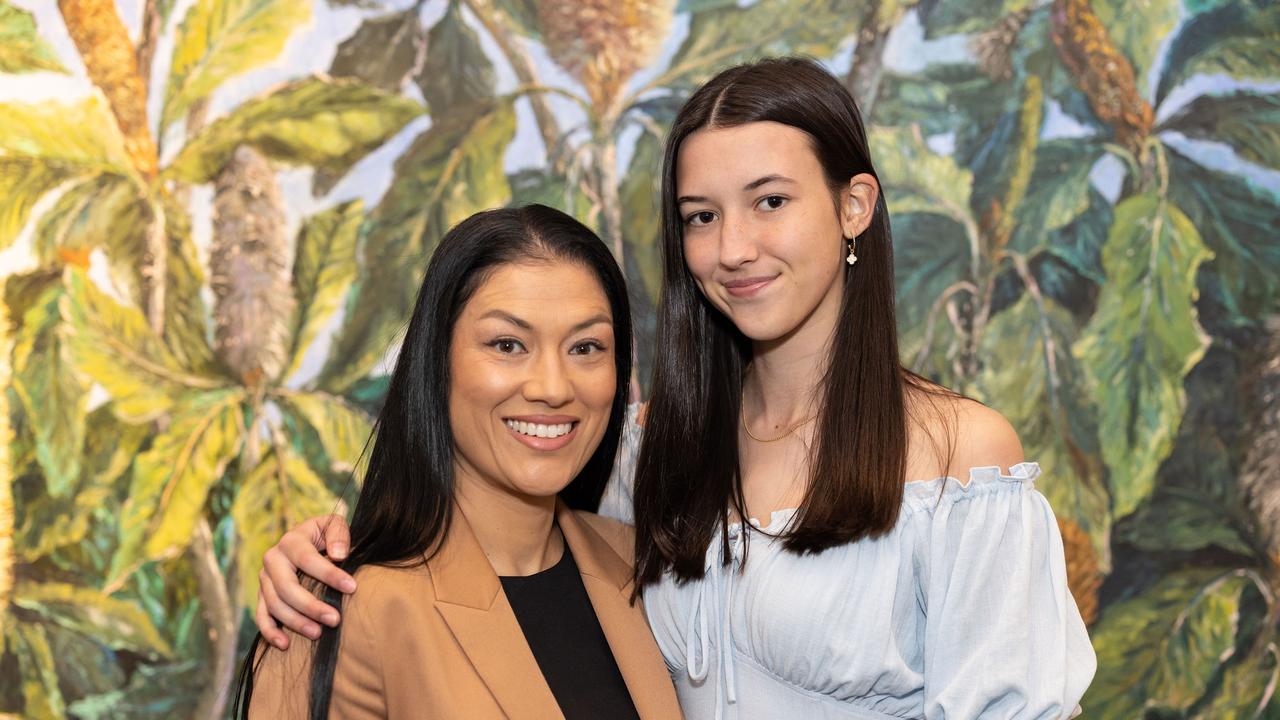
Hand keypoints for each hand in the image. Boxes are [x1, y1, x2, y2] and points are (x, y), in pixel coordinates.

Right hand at [255, 514, 355, 649]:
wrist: (307, 541)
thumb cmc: (326, 535)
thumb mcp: (333, 525)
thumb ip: (338, 534)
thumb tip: (339, 555)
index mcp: (291, 540)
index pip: (308, 559)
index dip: (330, 574)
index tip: (352, 588)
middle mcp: (273, 559)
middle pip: (287, 587)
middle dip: (310, 605)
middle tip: (334, 620)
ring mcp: (265, 579)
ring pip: (274, 604)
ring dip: (295, 621)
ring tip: (318, 633)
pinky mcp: (262, 595)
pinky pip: (261, 616)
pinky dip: (270, 632)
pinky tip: (285, 645)